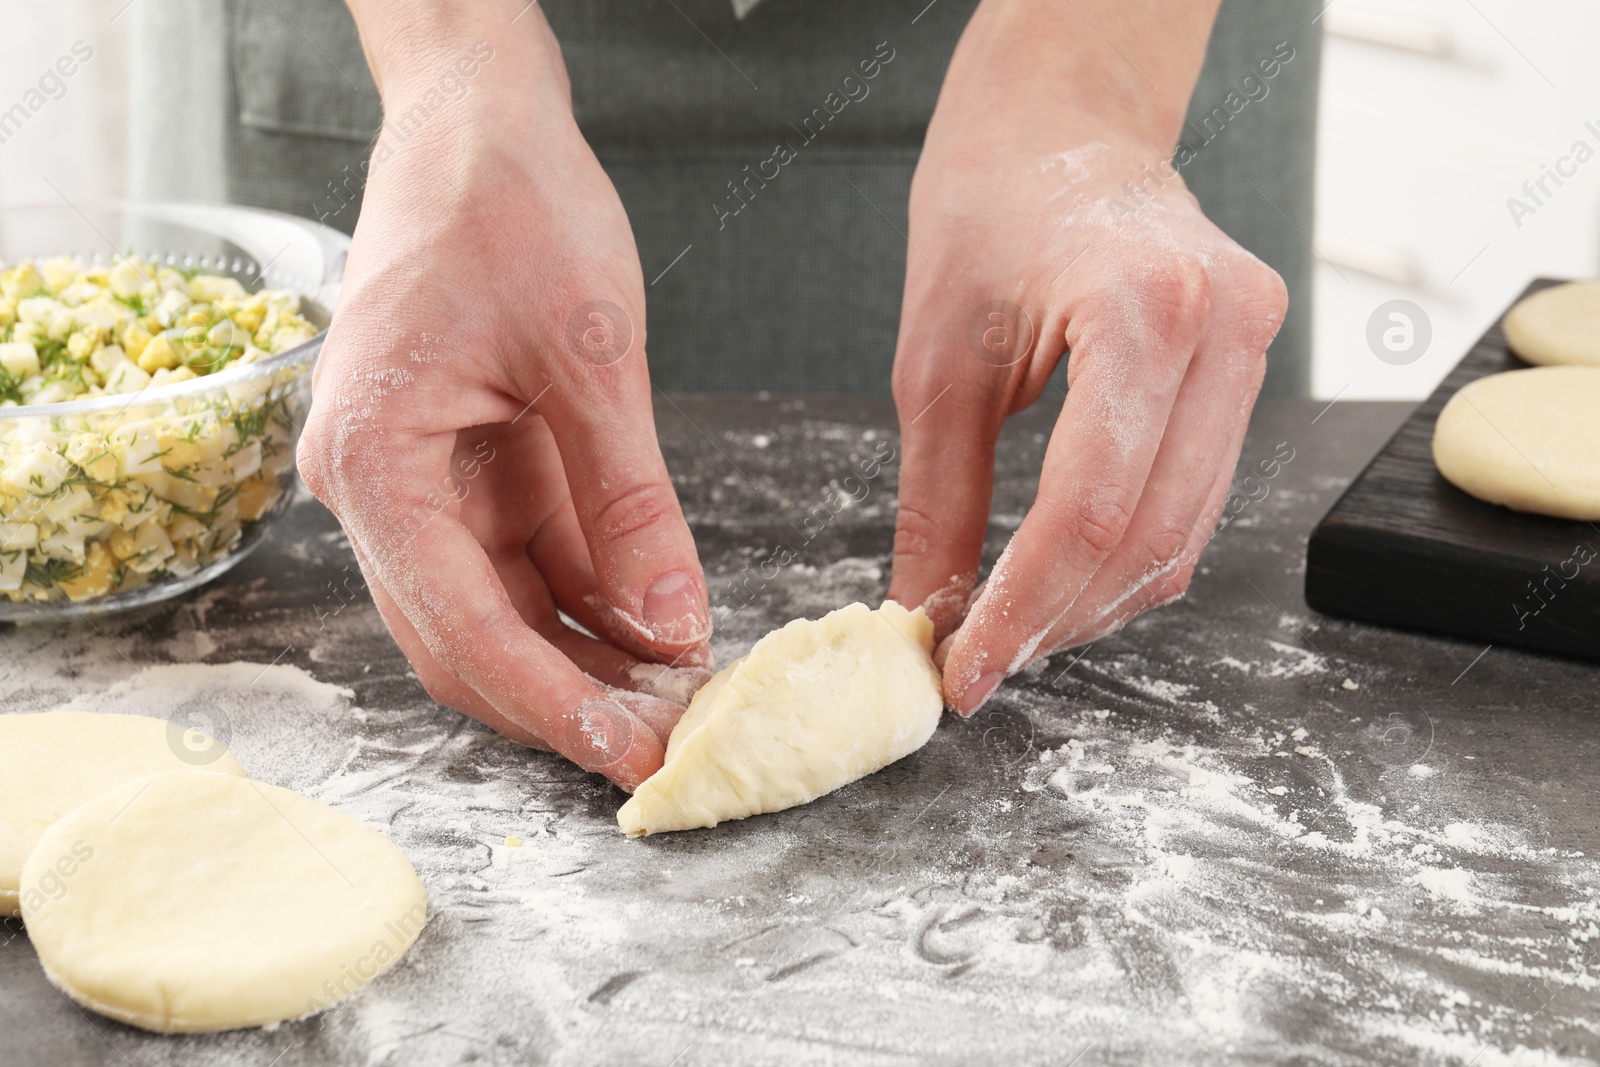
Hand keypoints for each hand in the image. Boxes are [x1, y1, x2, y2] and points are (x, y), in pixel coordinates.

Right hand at [298, 16, 711, 789]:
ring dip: (579, 660)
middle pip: (463, 640)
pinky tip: (653, 632)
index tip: (633, 756)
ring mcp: (416, 483)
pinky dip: (585, 603)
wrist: (475, 123)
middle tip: (666, 743)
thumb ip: (629, 500)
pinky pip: (520, 563)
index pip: (462, 624)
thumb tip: (674, 624)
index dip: (553, 702)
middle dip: (564, 698)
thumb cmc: (510, 204)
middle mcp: (376, 487)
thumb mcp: (589, 354)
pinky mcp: (463, 471)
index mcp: (376, 457)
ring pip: (493, 613)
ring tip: (675, 698)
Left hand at [888, 5, 1286, 714]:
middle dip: (1056, 622)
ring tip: (1010, 632)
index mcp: (1143, 306)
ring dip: (1092, 604)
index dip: (1022, 610)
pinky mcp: (1251, 368)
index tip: (964, 672)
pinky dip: (1125, 558)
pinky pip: (1195, 501)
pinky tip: (1061, 580)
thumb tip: (928, 615)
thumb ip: (937, 503)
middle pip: (1148, 537)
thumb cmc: (986, 210)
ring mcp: (1255, 346)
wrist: (1058, 127)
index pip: (1090, 510)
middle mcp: (1225, 327)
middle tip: (977, 665)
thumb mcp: (936, 364)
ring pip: (1184, 536)